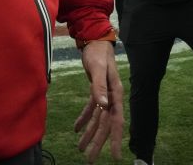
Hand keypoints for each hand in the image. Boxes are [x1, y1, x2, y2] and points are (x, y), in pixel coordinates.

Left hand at [73, 40, 124, 162]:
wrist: (95, 39)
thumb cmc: (98, 53)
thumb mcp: (98, 69)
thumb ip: (100, 87)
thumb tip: (103, 105)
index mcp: (116, 94)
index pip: (116, 121)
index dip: (115, 139)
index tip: (114, 156)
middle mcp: (112, 97)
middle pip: (105, 124)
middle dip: (98, 142)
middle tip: (89, 159)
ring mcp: (105, 95)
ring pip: (97, 119)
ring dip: (90, 134)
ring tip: (80, 148)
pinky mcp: (96, 91)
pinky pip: (91, 109)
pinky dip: (84, 119)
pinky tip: (76, 129)